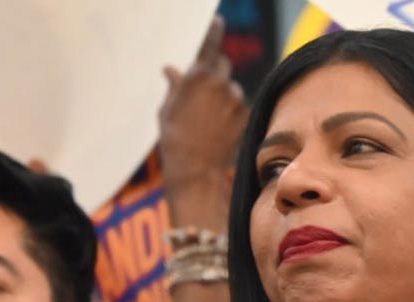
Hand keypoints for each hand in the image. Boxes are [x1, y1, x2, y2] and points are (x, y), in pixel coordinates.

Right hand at [159, 16, 248, 196]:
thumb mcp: (168, 107)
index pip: (211, 45)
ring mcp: (236, 99)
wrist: (195, 168)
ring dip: (222, 95)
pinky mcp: (246, 115)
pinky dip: (231, 111)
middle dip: (214, 72)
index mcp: (199, 75)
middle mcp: (221, 83)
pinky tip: (218, 127)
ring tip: (207, 118)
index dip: (214, 31)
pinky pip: (238, 106)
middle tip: (202, 90)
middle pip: (222, 65)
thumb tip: (171, 69)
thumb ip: (175, 85)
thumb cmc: (174, 136)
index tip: (218, 20)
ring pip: (231, 88)